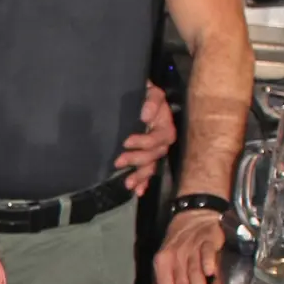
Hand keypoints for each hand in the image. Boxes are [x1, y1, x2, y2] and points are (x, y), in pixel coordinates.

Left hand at [116, 81, 176, 196]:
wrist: (139, 97)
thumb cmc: (145, 95)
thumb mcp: (151, 92)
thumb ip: (152, 101)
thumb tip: (146, 116)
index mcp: (165, 126)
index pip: (158, 138)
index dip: (143, 142)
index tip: (126, 142)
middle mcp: (162, 141)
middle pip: (154, 155)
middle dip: (136, 160)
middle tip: (118, 162)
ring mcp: (154, 150)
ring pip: (151, 166)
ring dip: (140, 176)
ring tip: (128, 184)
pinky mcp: (146, 157)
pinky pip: (148, 172)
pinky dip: (143, 182)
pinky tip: (137, 191)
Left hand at [153, 210, 225, 283]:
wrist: (193, 218)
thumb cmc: (180, 247)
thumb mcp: (166, 265)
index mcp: (162, 263)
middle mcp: (175, 255)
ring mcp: (191, 247)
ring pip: (193, 272)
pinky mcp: (207, 239)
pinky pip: (207, 252)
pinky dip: (208, 261)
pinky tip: (211, 273)